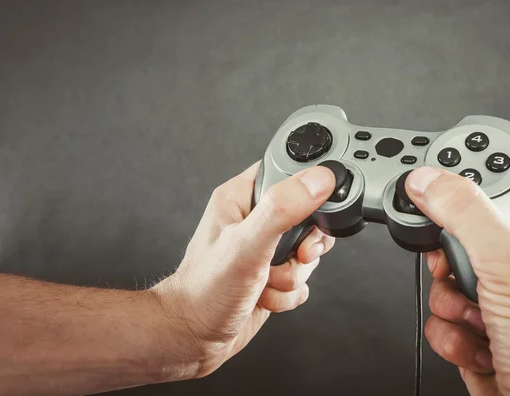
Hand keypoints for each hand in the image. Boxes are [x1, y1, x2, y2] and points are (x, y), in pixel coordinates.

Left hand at [150, 162, 335, 379]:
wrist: (192, 338)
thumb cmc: (203, 289)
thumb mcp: (246, 243)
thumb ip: (282, 209)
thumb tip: (317, 180)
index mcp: (241, 197)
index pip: (286, 172)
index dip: (307, 187)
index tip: (311, 210)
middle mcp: (253, 220)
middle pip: (307, 216)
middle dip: (306, 244)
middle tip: (293, 255)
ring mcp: (263, 250)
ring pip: (307, 252)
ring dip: (294, 274)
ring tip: (267, 281)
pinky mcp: (270, 276)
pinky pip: (301, 280)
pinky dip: (289, 294)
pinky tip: (265, 297)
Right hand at [405, 167, 509, 395]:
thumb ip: (468, 214)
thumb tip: (429, 180)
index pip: (497, 206)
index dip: (466, 199)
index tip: (435, 190)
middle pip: (460, 249)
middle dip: (453, 268)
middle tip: (467, 272)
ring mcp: (501, 316)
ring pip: (446, 290)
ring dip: (453, 308)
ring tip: (482, 320)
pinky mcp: (480, 348)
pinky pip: (443, 327)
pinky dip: (453, 339)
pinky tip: (480, 349)